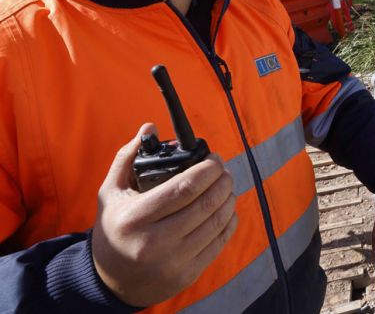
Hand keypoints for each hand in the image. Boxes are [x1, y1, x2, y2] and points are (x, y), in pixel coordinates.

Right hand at [91, 124, 237, 306]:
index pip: (184, 188)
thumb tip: (150, 127)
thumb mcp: (111, 193)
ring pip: (217, 222)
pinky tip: (227, 209)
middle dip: (222, 181)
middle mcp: (154, 242)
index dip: (207, 169)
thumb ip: (128, 157)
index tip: (214, 159)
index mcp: (135, 218)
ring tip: (226, 187)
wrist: (111, 281)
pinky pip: (219, 242)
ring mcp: (173, 261)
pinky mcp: (187, 274)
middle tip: (223, 171)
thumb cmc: (114, 229)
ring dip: (228, 199)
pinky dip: (229, 221)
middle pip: (206, 203)